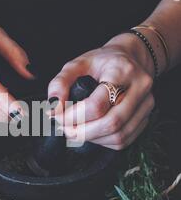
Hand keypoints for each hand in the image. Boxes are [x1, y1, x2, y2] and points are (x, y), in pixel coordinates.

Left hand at [48, 33, 154, 149]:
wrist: (128, 58)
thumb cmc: (102, 62)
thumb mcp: (77, 64)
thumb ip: (59, 84)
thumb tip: (53, 109)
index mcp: (121, 70)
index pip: (97, 104)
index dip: (74, 116)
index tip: (59, 117)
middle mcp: (140, 87)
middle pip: (111, 123)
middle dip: (83, 132)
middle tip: (66, 129)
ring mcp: (146, 104)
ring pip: (119, 135)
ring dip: (93, 139)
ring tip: (76, 131)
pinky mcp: (146, 117)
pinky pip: (124, 140)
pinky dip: (104, 141)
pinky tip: (92, 133)